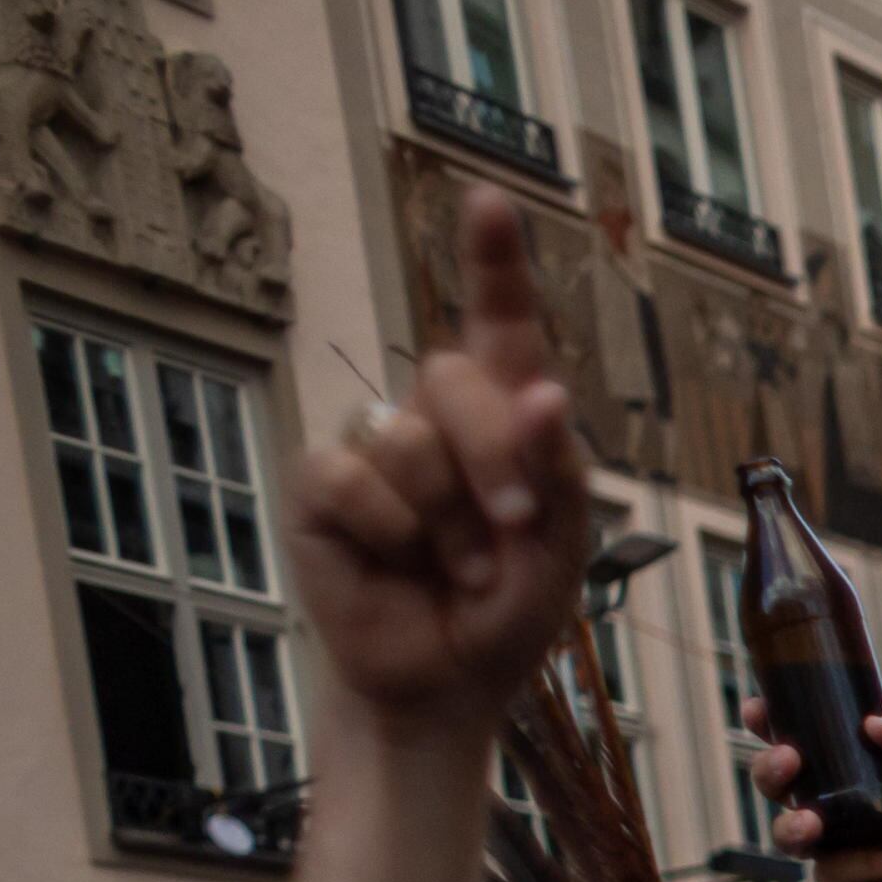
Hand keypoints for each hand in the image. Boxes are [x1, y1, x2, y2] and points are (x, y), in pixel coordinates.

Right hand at [282, 187, 590, 743]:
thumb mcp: (559, 545)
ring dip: (450, 519)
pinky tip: (398, 564)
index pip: (499, 325)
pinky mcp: (321, 485)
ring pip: (407, 438)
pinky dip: (390, 530)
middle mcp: (433, 415)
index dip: (492, 262)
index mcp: (504, 416)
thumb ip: (556, 468)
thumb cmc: (507, 609)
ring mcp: (373, 445)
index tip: (489, 200)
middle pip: (458, 378)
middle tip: (515, 530)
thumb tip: (544, 393)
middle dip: (498, 459)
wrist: (448, 681)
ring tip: (458, 569)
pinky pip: (353, 477)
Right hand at [744, 703, 881, 881]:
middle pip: (773, 784)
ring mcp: (826, 847)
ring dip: (792, 826)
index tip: (758, 709)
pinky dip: (868, 864)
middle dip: (769, 769)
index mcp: (839, 772)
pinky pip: (834, 873)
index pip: (792, 741)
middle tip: (789, 759)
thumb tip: (873, 723)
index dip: (766, 724)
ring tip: (812, 822)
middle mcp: (823, 806)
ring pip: (786, 833)